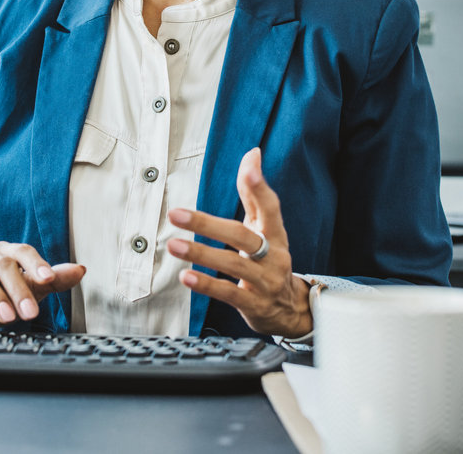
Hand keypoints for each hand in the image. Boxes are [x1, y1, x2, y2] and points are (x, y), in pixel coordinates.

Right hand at [0, 242, 84, 329]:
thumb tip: (80, 270)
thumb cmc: (0, 297)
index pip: (23, 251)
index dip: (36, 263)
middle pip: (3, 264)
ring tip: (7, 317)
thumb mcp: (29, 290)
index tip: (48, 278)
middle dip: (18, 288)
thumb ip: (53, 281)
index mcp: (7, 254)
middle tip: (30, 312)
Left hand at [166, 148, 311, 337]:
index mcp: (275, 233)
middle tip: (176, 214)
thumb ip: (255, 193)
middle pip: (241, 236)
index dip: (260, 187)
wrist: (289, 308)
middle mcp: (273, 255)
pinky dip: (206, 284)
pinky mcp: (253, 304)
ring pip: (233, 264)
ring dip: (201, 253)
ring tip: (174, 245)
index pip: (270, 207)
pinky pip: (228, 293)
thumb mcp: (266, 227)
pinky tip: (186, 276)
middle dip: (207, 224)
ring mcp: (264, 281)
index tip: (250, 168)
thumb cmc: (270, 259)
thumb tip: (252, 154)